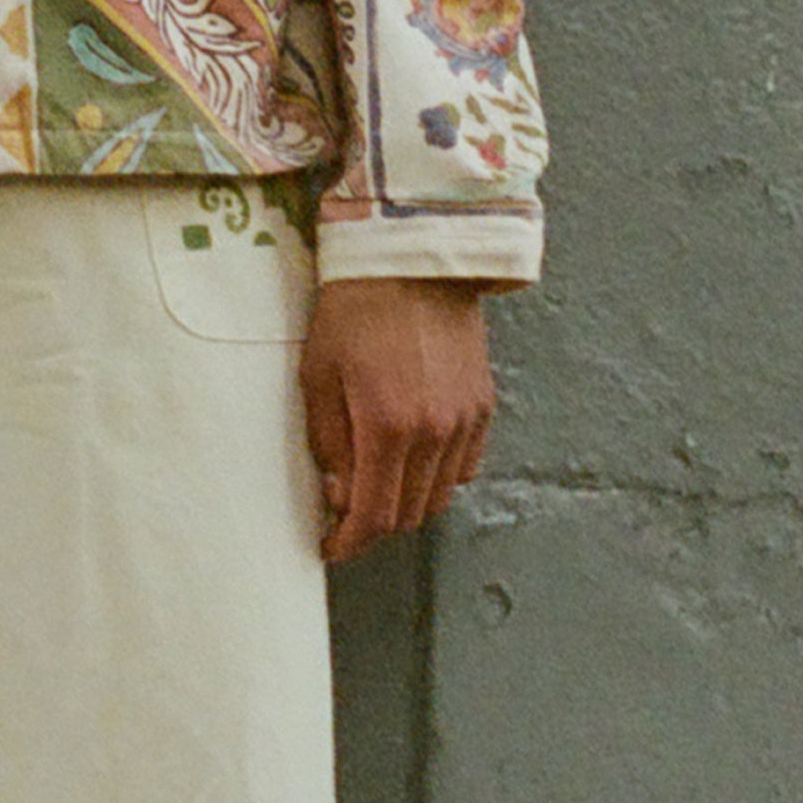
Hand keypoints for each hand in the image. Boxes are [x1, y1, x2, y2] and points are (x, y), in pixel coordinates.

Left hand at [301, 276, 495, 563]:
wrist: (411, 255)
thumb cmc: (354, 309)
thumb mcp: (319, 376)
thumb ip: (329, 445)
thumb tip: (339, 498)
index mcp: (388, 427)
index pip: (375, 517)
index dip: (350, 543)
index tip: (332, 546)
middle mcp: (435, 432)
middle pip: (409, 515)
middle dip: (374, 525)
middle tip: (346, 514)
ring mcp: (465, 420)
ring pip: (439, 496)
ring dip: (407, 503)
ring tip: (377, 485)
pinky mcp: (483, 404)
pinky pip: (465, 466)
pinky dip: (438, 477)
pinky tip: (413, 460)